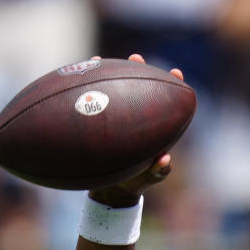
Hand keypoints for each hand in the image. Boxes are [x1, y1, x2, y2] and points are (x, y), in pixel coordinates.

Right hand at [87, 54, 183, 207]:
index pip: (165, 102)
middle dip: (138, 71)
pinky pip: (89, 105)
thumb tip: (165, 159)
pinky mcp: (97, 123)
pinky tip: (73, 80)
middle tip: (136, 58)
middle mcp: (135, 118)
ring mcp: (114, 119)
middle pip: (139, 89)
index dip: (171, 86)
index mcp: (153, 128)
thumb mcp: (147, 178)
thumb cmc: (135, 183)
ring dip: (107, 75)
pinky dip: (83, 93)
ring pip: (112, 92)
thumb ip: (158, 171)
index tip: (176, 71)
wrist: (112, 191)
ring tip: (99, 60)